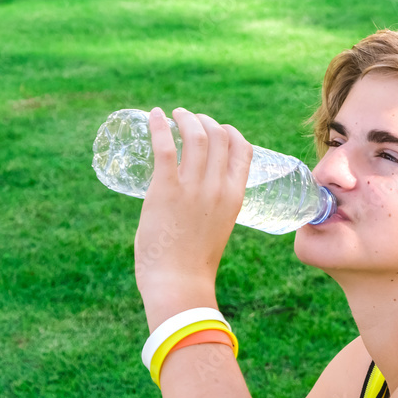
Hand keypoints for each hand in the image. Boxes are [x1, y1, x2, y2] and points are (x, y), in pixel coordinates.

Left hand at [134, 107, 252, 329]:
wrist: (179, 282)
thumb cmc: (194, 263)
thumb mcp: (216, 228)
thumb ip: (211, 209)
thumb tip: (194, 200)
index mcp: (234, 196)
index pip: (242, 149)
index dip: (230, 132)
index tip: (216, 128)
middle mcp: (217, 187)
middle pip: (218, 136)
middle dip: (204, 120)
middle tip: (188, 119)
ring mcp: (192, 188)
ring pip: (195, 136)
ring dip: (185, 119)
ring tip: (174, 114)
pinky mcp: (165, 190)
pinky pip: (164, 148)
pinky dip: (159, 126)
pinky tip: (154, 115)